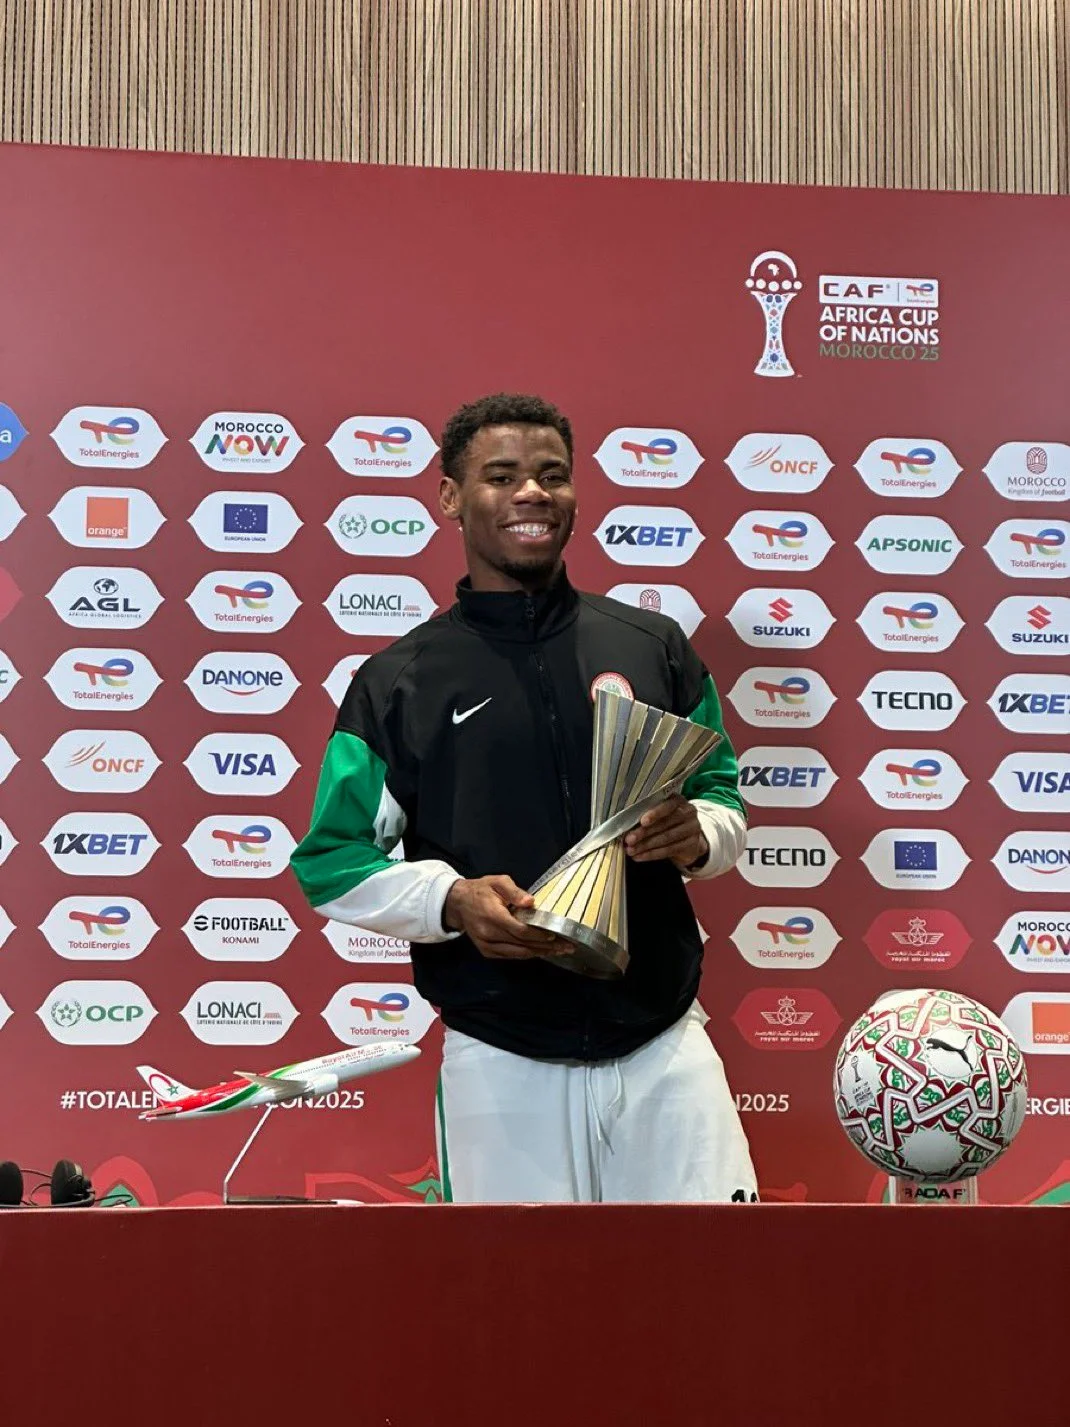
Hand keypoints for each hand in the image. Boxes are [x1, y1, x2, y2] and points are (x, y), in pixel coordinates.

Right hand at [443, 875, 574, 959]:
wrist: (458, 903)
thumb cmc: (481, 890)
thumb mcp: (498, 882)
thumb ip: (514, 891)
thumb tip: (531, 902)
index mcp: (492, 915)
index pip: (520, 930)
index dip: (538, 935)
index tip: (554, 935)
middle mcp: (488, 933)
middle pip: (522, 944)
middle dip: (545, 947)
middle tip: (566, 947)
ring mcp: (486, 945)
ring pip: (517, 953)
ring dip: (539, 953)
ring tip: (558, 952)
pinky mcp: (486, 951)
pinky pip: (510, 955)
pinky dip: (526, 954)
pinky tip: (540, 952)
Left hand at [624, 794, 707, 870]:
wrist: (687, 839)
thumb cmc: (667, 821)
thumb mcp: (660, 814)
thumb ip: (647, 815)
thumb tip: (625, 824)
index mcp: (678, 800)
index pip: (667, 806)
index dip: (655, 814)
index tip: (642, 822)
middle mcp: (688, 812)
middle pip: (665, 823)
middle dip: (644, 833)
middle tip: (629, 840)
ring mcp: (692, 829)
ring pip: (666, 838)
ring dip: (646, 845)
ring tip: (631, 850)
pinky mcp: (691, 844)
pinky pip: (669, 850)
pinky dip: (652, 854)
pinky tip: (640, 856)